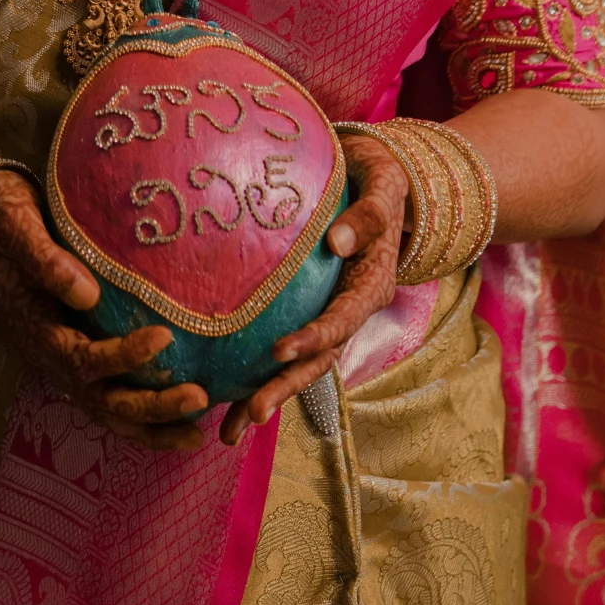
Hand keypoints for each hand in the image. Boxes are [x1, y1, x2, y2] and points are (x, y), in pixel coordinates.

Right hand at [0, 166, 210, 451]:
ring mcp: (63, 359)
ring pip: (107, 411)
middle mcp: (49, 356)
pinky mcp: (76, 352)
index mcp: (35, 329)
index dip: (122, 357)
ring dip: (151, 425)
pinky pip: (110, 393)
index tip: (163, 336)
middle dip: (150, 408)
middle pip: (101, 402)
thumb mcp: (13, 227)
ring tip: (197, 433)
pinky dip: (143, 414)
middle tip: (199, 398)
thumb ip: (44, 259)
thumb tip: (87, 295)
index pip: (81, 360)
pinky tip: (180, 414)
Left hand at [219, 130, 405, 445]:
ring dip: (266, 396)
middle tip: (252, 412)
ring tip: (230, 430)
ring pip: (299, 365)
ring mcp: (328, 312)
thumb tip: (339, 241)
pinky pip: (282, 346)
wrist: (371, 174)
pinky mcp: (307, 308)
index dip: (314, 338)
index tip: (280, 351)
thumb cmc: (376, 175)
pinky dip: (254, 374)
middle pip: (319, 358)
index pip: (343, 318)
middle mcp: (349, 307)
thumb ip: (369, 213)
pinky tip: (220, 399)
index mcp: (371, 282)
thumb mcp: (384, 182)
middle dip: (285, 388)